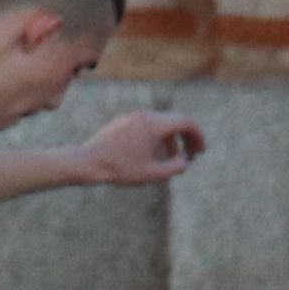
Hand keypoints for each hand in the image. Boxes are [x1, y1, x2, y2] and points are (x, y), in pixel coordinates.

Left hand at [75, 109, 207, 186]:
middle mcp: (145, 115)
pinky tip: (152, 155)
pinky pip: (146, 126)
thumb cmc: (119, 169)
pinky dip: (156, 138)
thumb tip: (184, 160)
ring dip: (170, 140)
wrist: (87, 162)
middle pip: (174, 121)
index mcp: (155, 124)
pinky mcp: (122, 122)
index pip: (186, 122)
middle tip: (190, 156)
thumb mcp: (152, 174)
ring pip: (160, 124)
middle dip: (186, 139)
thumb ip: (175, 167)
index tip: (201, 151)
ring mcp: (132, 117)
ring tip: (170, 160)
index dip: (198, 136)